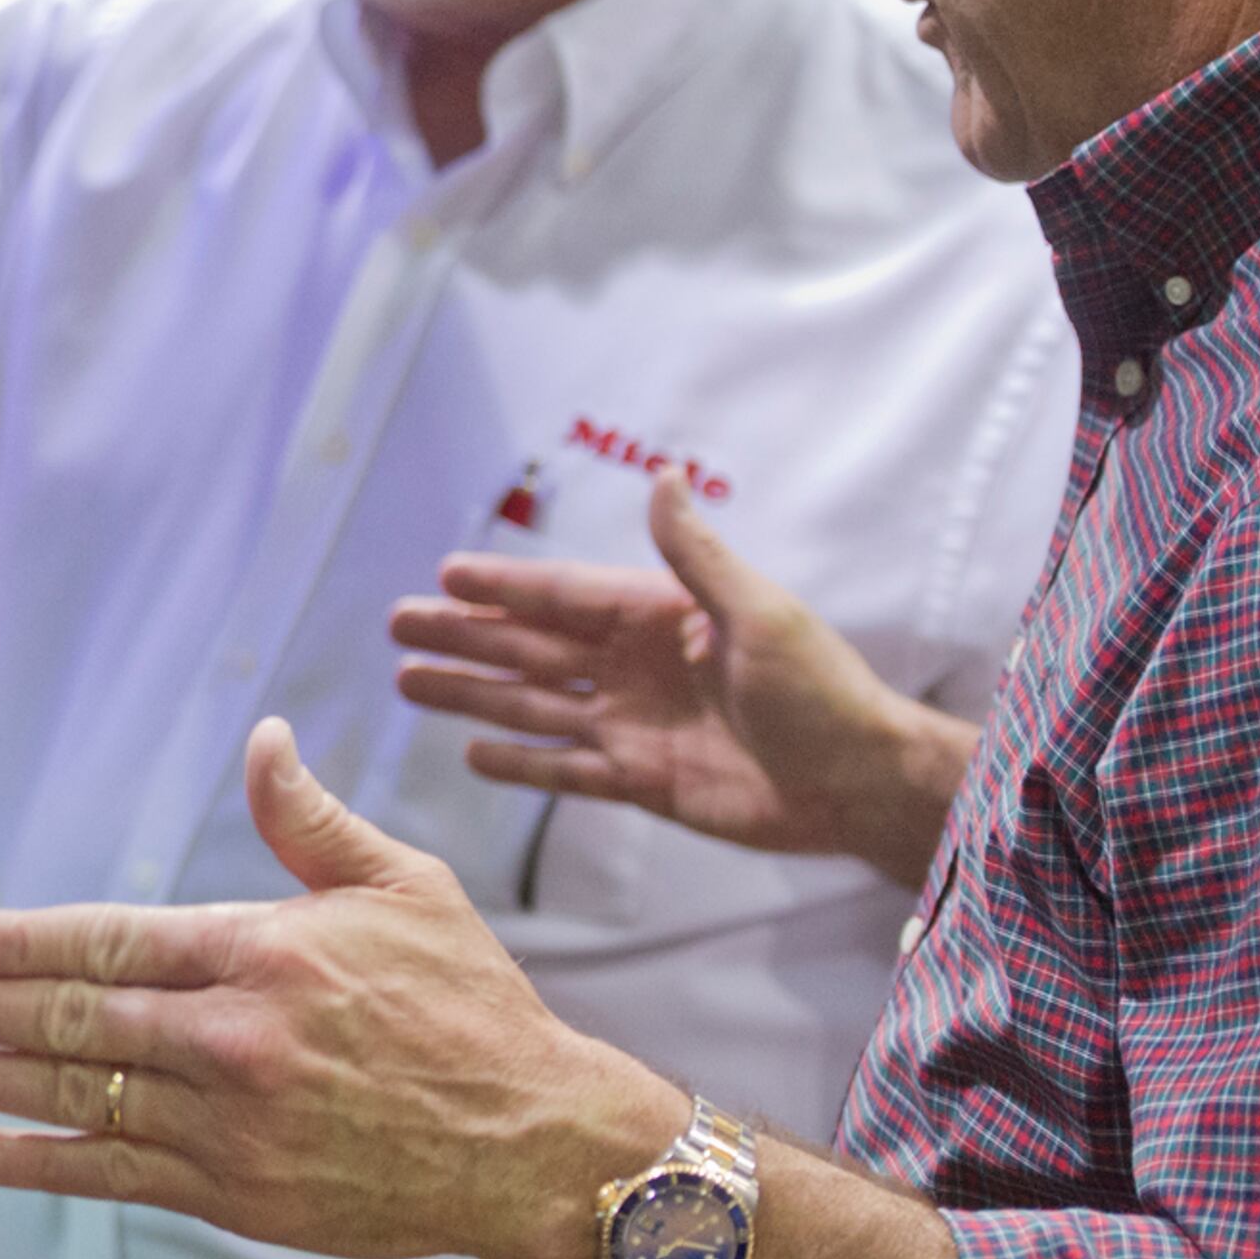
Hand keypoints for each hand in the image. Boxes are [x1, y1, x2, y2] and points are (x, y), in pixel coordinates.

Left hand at [0, 719, 686, 1258]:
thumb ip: (311, 821)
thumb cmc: (469, 1006)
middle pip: (64, 1018)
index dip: (15, 941)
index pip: (108, 939)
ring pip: (70, 1095)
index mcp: (260, 954)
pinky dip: (35, 1161)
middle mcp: (228, 1040)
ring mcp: (225, 1125)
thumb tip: (261, 739)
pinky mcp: (234, 1195)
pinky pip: (110, 1174)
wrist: (532, 1145)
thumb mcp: (402, 890)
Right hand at [386, 467, 974, 887]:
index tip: (447, 572)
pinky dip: (521, 763)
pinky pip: (565, 770)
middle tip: (400, 625)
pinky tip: (474, 751)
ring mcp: (634, 725)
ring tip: (408, 683)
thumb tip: (665, 476)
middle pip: (532, 648)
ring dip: (472, 693)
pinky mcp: (642, 781)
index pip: (564, 596)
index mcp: (660, 618)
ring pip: (533, 705)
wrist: (859, 782)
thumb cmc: (822, 691)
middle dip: (466, 636)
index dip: (504, 586)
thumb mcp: (758, 612)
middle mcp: (636, 667)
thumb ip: (695, 554)